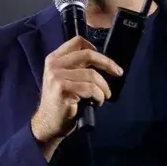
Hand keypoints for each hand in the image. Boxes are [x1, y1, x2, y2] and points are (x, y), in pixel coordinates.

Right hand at [31, 36, 122, 151]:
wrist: (48, 123)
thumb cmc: (61, 102)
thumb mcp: (64, 79)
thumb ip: (76, 67)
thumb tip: (102, 61)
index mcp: (54, 58)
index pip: (77, 42)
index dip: (95, 48)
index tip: (105, 60)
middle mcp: (54, 64)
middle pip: (88, 55)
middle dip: (108, 64)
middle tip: (118, 72)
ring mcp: (57, 76)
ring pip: (92, 75)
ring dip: (103, 88)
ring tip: (103, 96)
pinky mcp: (63, 89)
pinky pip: (90, 89)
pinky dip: (98, 96)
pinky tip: (96, 102)